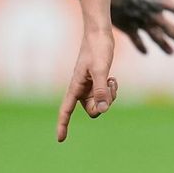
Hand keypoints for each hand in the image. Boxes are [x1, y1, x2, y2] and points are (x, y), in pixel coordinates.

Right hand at [57, 26, 116, 140]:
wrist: (100, 33)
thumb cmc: (98, 48)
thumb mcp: (101, 69)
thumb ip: (101, 89)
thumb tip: (102, 110)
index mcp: (75, 87)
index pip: (66, 110)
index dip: (63, 125)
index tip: (61, 139)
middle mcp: (81, 89)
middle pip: (93, 110)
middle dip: (104, 103)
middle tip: (109, 87)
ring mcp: (89, 86)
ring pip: (101, 103)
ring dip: (110, 95)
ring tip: (112, 80)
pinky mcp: (97, 81)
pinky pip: (105, 95)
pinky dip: (111, 90)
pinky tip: (113, 79)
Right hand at [110, 0, 173, 53]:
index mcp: (159, 3)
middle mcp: (153, 17)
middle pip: (170, 30)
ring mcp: (141, 24)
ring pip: (156, 38)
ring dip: (164, 45)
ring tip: (171, 52)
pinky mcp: (128, 28)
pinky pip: (137, 40)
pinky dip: (141, 46)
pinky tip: (146, 52)